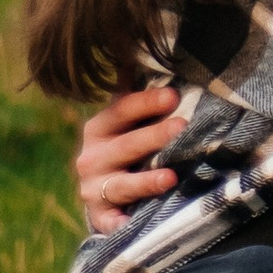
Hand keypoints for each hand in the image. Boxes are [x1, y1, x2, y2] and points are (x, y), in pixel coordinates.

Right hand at [74, 80, 180, 233]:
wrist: (101, 194)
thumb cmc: (122, 147)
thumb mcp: (123, 121)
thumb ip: (132, 92)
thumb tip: (136, 48)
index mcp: (99, 128)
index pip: (121, 111)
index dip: (146, 103)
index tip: (173, 96)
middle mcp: (91, 158)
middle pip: (125, 146)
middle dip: (153, 137)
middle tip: (181, 127)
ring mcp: (94, 190)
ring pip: (121, 184)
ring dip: (145, 181)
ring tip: (170, 177)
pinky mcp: (100, 218)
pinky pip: (110, 223)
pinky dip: (120, 225)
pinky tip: (133, 224)